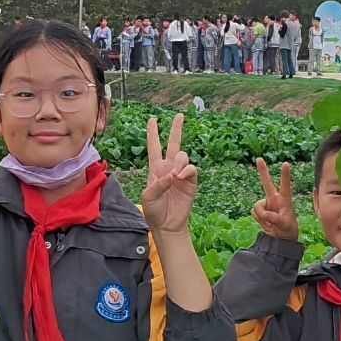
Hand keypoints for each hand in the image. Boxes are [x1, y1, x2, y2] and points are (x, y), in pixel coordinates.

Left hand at [142, 113, 197, 232]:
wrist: (167, 225)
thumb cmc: (154, 210)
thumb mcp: (148, 196)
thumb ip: (159, 183)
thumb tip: (173, 174)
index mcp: (155, 168)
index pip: (154, 147)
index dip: (153, 133)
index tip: (152, 120)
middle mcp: (169, 168)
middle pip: (173, 144)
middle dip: (176, 129)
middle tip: (179, 115)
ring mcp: (181, 174)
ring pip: (183, 156)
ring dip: (179, 162)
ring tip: (174, 175)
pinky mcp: (190, 182)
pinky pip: (192, 169)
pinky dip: (186, 170)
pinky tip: (180, 176)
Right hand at [251, 157, 298, 242]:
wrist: (280, 238)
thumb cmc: (288, 229)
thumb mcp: (285, 225)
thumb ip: (276, 219)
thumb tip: (266, 213)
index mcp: (284, 200)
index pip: (285, 185)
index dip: (285, 175)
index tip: (286, 164)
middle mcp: (274, 199)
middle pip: (267, 183)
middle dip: (262, 171)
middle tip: (259, 158)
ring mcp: (266, 203)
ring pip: (257, 206)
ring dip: (261, 216)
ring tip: (270, 223)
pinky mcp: (259, 210)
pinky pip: (254, 212)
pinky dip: (258, 219)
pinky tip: (265, 223)